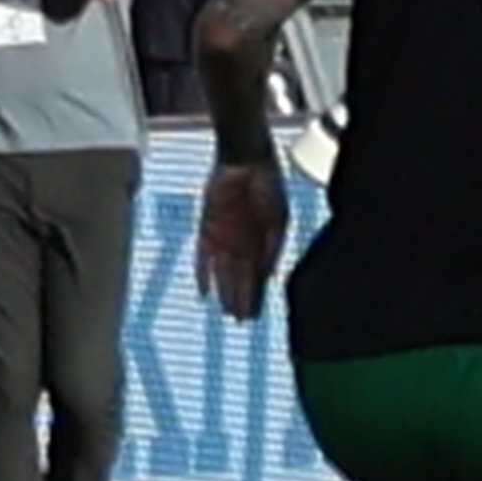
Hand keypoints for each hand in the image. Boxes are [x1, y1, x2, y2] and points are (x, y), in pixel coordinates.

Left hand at [196, 161, 290, 322]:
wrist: (246, 160)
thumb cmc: (269, 185)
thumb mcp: (279, 219)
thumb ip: (272, 247)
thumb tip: (267, 276)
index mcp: (262, 241)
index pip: (259, 276)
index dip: (257, 296)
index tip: (255, 316)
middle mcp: (242, 243)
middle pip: (240, 278)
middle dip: (240, 299)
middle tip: (240, 321)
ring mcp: (224, 236)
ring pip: (223, 272)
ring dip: (225, 292)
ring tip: (227, 313)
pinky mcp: (207, 227)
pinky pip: (203, 256)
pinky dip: (203, 274)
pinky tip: (203, 293)